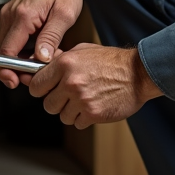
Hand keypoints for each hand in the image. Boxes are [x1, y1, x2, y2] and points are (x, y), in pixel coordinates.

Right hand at [0, 0, 85, 88]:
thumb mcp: (64, 15)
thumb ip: (51, 38)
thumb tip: (41, 59)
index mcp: (23, 15)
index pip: (6, 51)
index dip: (9, 70)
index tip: (15, 80)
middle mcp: (11, 13)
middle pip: (3, 50)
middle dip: (16, 66)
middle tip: (35, 74)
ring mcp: (10, 13)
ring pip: (6, 44)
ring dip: (19, 57)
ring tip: (41, 59)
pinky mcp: (13, 13)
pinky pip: (11, 36)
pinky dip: (21, 47)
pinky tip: (36, 49)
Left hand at [27, 44, 163, 128]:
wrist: (138, 73)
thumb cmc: (113, 61)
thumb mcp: (83, 51)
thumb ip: (60, 60)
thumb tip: (40, 69)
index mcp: (65, 64)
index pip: (35, 85)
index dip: (40, 89)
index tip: (46, 90)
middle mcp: (71, 82)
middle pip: (47, 104)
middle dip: (57, 102)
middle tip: (69, 96)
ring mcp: (81, 99)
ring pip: (62, 116)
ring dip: (71, 111)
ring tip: (86, 100)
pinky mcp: (92, 113)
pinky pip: (77, 123)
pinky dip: (84, 118)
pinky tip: (94, 106)